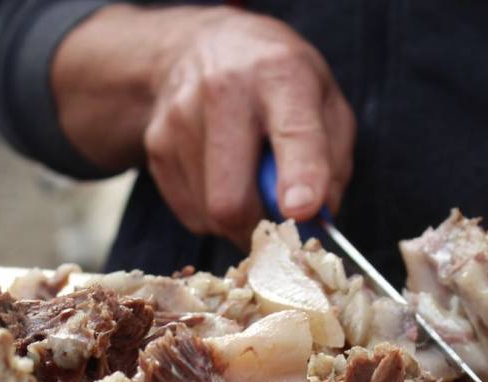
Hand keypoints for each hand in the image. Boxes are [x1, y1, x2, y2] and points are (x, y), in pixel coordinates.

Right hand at [143, 9, 355, 244]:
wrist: (206, 48)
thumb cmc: (276, 81)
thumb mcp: (324, 101)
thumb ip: (332, 161)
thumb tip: (317, 219)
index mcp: (279, 74)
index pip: (292, 132)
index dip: (299, 176)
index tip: (301, 210)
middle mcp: (223, 90)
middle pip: (231, 197)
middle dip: (261, 227)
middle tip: (279, 223)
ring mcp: (180, 118)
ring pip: (210, 213)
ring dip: (238, 219)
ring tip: (250, 183)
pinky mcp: (155, 144)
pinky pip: (191, 212)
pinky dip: (213, 213)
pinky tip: (223, 178)